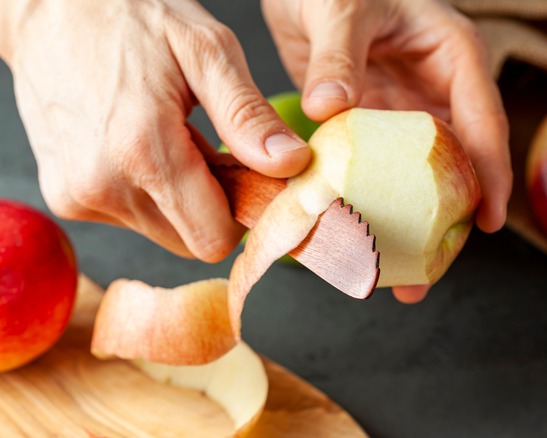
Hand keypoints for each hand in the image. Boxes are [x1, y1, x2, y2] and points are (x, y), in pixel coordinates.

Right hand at [2, 0, 310, 261]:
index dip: (244, 213)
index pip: (214, 239)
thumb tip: (290, 164)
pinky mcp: (66, 198)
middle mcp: (104, 185)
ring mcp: (78, 195)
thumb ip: (248, 115)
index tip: (252, 179)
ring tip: (175, 139)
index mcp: (143, 150)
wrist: (49, 8)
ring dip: (181, 198)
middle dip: (213, 205)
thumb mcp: (206, 51)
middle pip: (190, 240)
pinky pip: (132, 217)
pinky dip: (150, 192)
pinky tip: (144, 145)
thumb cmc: (131, 17)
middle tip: (213, 149)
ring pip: (163, 231)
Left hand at [264, 0, 512, 302]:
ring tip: (398, 277)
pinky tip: (358, 238)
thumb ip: (339, 55)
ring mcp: (406, 111)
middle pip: (458, 163)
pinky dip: (372, 205)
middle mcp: (439, 89)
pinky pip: (379, 172)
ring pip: (420, 177)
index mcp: (455, 56)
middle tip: (433, 271)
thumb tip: (330, 107)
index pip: (484, 120)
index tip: (488, 221)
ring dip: (410, 224)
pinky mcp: (374, 125)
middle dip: (449, 219)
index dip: (491, 173)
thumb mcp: (342, 7)